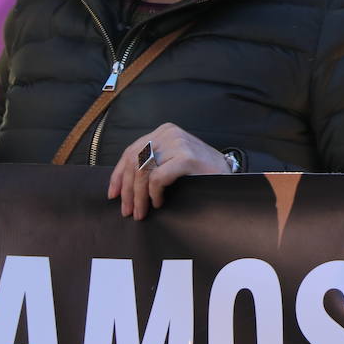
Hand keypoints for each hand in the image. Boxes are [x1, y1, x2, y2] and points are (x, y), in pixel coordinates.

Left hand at [108, 122, 230, 220]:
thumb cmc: (200, 172)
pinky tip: (158, 202)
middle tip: (128, 211)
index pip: (131, 151)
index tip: (113, 195)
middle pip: (134, 161)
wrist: (229, 175)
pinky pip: (158, 177)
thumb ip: (152, 164)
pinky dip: (154, 193)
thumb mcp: (172, 161)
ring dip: (138, 196)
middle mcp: (169, 133)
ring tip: (141, 212)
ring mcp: (178, 143)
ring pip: (143, 170)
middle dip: (128, 190)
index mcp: (163, 131)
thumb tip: (122, 186)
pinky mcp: (186, 158)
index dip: (118, 175)